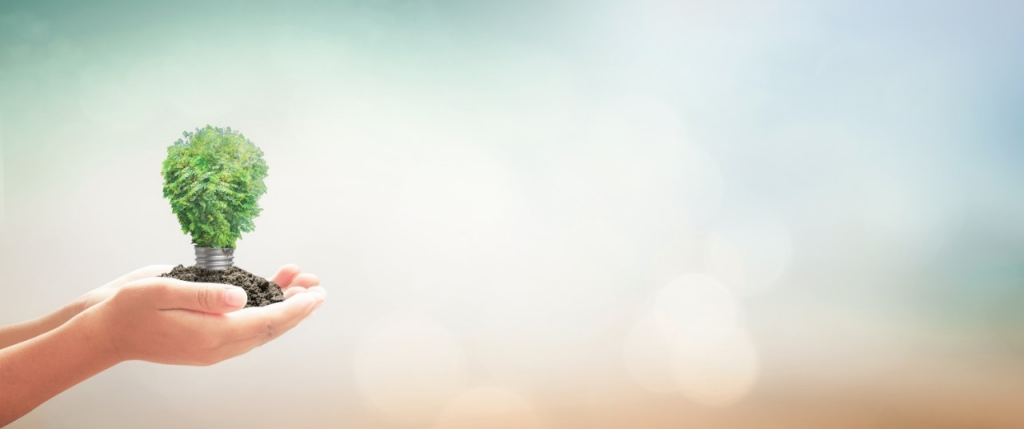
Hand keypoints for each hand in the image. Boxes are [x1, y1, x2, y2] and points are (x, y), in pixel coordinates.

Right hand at [80, 272, 325, 365]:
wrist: (106, 331)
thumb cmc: (130, 308)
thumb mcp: (163, 290)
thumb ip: (205, 294)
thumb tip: (241, 296)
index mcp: (211, 334)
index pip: (266, 323)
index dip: (296, 309)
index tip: (316, 295)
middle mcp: (218, 344)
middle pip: (270, 327)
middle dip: (298, 307)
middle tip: (318, 285)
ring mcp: (214, 344)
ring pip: (260, 327)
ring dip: (283, 305)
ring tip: (301, 280)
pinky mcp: (209, 338)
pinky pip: (245, 325)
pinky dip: (263, 307)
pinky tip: (270, 287)